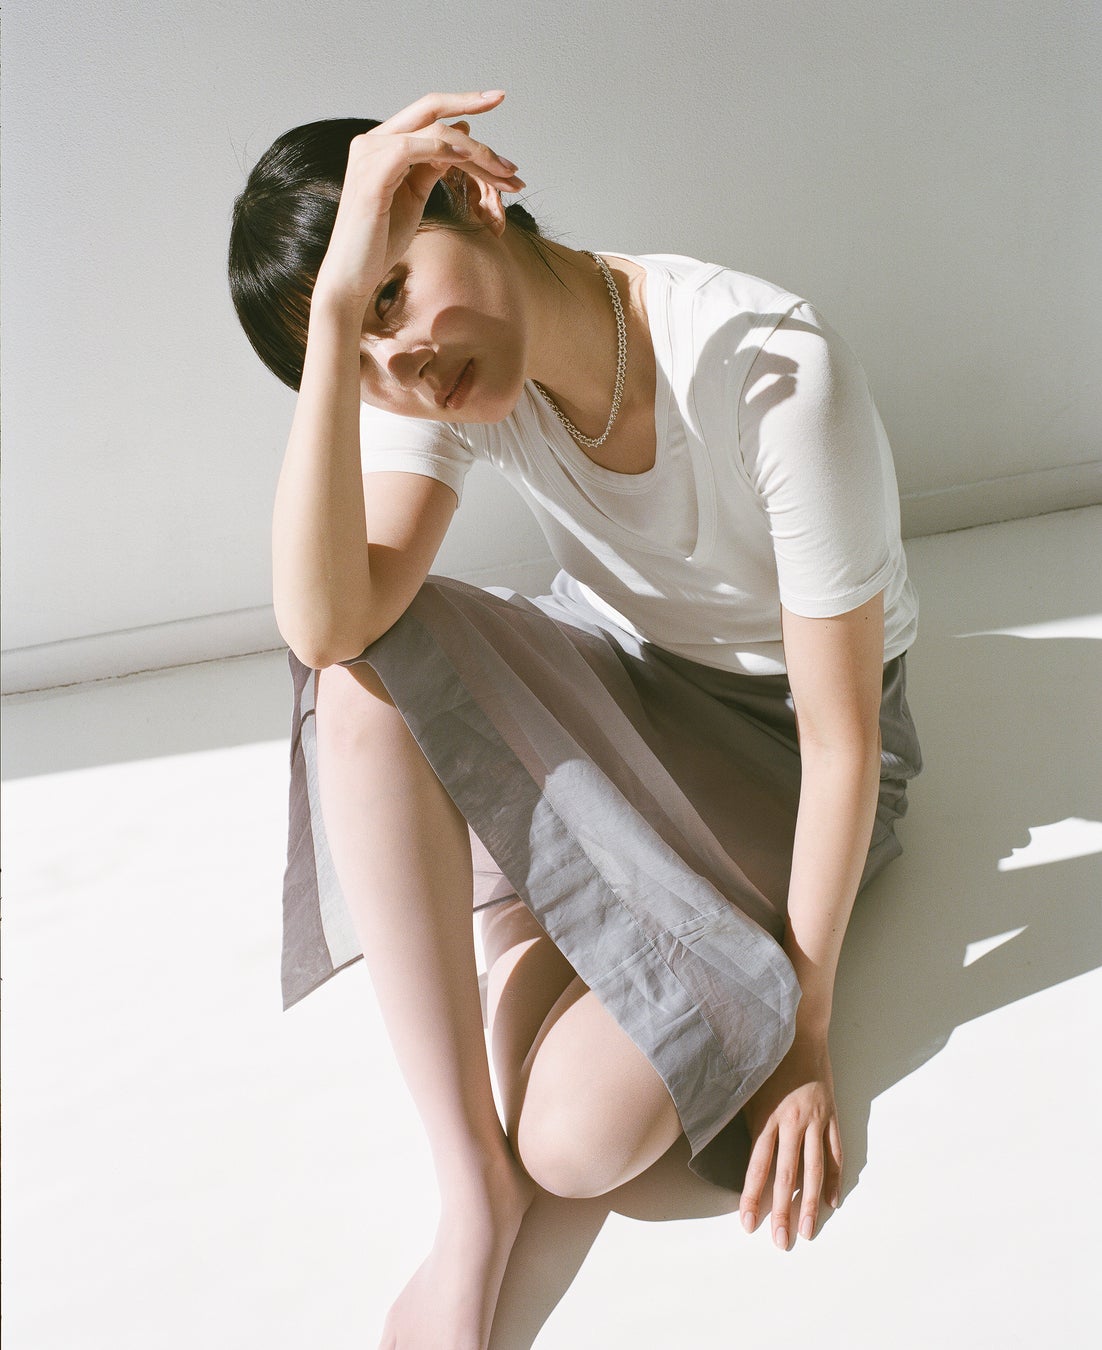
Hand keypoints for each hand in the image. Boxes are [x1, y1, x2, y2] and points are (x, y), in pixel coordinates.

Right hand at [312, 90, 524, 320]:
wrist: (352, 275)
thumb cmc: (380, 241)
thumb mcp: (414, 196)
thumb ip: (431, 166)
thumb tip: (459, 137)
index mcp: (383, 144)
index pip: (427, 112)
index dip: (463, 102)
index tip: (497, 98)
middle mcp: (373, 140)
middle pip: (431, 109)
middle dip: (472, 107)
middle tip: (505, 124)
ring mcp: (369, 154)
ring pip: (433, 132)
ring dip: (474, 151)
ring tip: (503, 173)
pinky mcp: (371, 174)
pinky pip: (412, 148)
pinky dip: (441, 151)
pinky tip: (465, 161)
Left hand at [738, 1032, 841, 1248]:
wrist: (801, 1028)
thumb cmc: (766, 1054)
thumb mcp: (746, 1082)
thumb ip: (735, 1111)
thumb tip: (709, 1132)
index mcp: (768, 1115)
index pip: (758, 1165)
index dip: (752, 1196)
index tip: (748, 1223)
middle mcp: (793, 1121)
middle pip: (787, 1175)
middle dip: (783, 1211)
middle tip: (781, 1242)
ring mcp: (816, 1119)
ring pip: (814, 1169)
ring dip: (810, 1203)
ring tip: (807, 1231)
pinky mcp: (832, 1114)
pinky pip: (835, 1152)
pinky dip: (835, 1178)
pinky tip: (831, 1201)